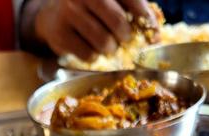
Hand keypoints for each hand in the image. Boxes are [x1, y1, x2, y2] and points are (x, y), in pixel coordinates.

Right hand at [33, 0, 153, 59]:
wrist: (52, 15)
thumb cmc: (92, 10)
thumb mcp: (112, 2)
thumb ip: (134, 11)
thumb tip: (155, 35)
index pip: (131, 0)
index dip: (145, 18)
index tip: (152, 31)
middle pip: (119, 23)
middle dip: (127, 36)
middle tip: (124, 38)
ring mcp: (68, 12)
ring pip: (105, 43)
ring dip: (111, 49)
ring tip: (106, 43)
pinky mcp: (60, 34)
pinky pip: (89, 55)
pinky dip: (94, 57)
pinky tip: (89, 46)